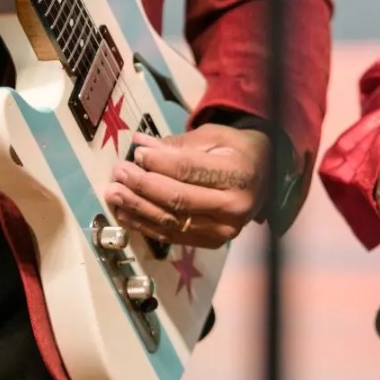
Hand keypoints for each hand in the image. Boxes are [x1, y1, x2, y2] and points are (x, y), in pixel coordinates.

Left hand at [103, 124, 270, 248]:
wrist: (265, 177)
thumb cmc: (237, 151)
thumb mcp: (214, 137)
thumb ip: (178, 145)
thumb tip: (140, 145)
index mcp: (238, 174)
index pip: (189, 170)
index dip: (158, 163)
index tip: (136, 154)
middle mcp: (234, 206)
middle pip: (178, 199)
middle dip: (143, 186)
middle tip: (119, 173)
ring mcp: (225, 230)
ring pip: (172, 221)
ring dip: (138, 208)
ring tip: (115, 193)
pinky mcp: (213, 242)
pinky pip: (173, 236)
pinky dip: (146, 225)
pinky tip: (126, 212)